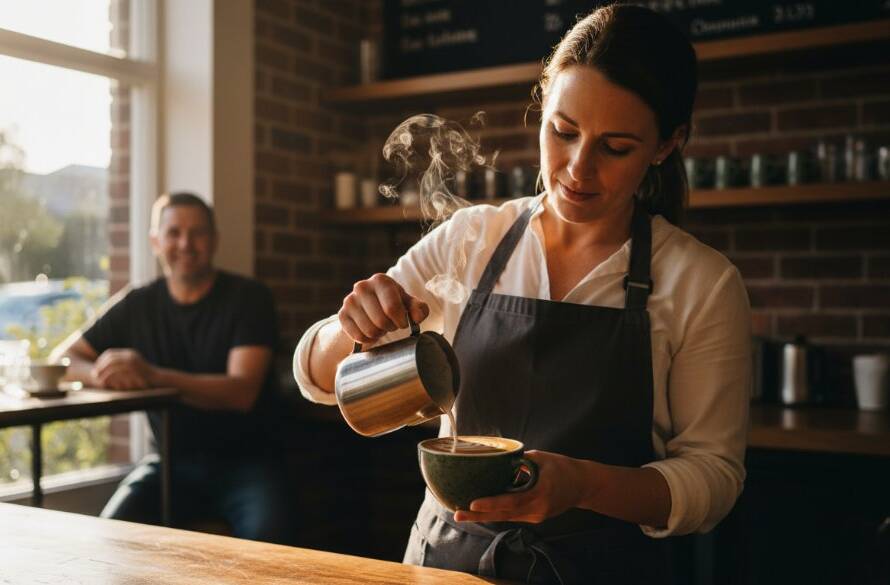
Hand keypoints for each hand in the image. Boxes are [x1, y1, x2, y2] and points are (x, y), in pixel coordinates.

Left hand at [91, 349, 154, 389]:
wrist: (160, 379)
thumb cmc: (146, 376)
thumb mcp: (135, 368)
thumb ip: (124, 366)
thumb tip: (110, 368)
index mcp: (130, 353)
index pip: (110, 353)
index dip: (101, 361)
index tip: (95, 369)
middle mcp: (131, 356)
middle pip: (110, 358)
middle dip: (100, 366)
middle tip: (94, 374)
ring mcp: (133, 362)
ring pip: (112, 365)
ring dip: (103, 372)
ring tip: (97, 379)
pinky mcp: (134, 370)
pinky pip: (117, 372)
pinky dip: (109, 377)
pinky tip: (105, 382)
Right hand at [338, 273, 428, 343]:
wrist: (369, 309)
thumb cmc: (394, 304)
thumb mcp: (409, 304)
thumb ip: (419, 309)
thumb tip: (417, 318)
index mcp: (381, 280)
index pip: (392, 308)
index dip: (401, 321)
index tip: (402, 323)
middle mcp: (362, 287)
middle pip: (381, 320)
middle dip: (389, 327)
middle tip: (391, 325)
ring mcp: (350, 300)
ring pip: (369, 330)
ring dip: (378, 334)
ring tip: (381, 327)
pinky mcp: (342, 315)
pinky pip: (358, 336)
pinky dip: (367, 339)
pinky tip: (370, 333)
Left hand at [453, 450, 593, 523]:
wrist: (584, 485)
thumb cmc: (563, 467)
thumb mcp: (541, 458)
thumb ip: (520, 461)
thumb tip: (497, 458)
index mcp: (540, 493)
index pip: (512, 501)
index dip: (492, 503)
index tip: (473, 503)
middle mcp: (537, 509)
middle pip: (504, 514)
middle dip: (479, 515)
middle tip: (457, 513)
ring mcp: (536, 515)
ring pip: (505, 517)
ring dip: (484, 515)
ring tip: (462, 512)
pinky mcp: (534, 516)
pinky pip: (512, 514)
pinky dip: (496, 512)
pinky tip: (480, 509)